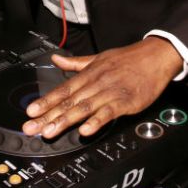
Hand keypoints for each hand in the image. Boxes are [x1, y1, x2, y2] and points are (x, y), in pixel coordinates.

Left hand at [22, 38, 182, 138]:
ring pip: (84, 107)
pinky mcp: (126, 102)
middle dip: (48, 115)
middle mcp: (96, 82)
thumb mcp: (98, 58)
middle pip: (69, 101)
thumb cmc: (128, 59)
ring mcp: (110, 92)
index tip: (31, 112)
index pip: (63, 89)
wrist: (156, 56)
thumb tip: (55, 59)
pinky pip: (108, 112)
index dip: (46, 101)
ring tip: (50, 131)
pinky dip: (96, 121)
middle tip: (32, 128)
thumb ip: (75, 63)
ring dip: (65, 120)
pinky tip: (85, 130)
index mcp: (89, 73)